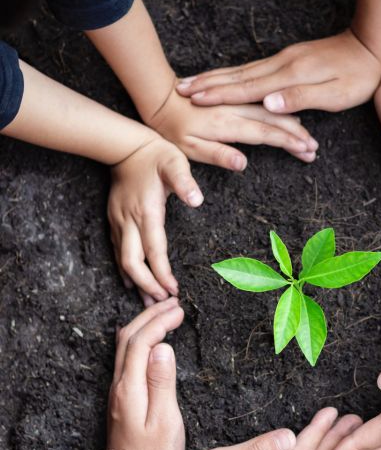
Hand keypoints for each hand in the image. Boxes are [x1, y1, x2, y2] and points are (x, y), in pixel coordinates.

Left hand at [101, 298, 185, 449]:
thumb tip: (163, 347)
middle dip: (150, 315)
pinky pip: (127, 356)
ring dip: (144, 324)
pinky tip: (150, 339)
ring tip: (165, 312)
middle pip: (129, 337)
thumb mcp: (165, 421)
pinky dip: (140, 338)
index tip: (180, 311)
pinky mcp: (122, 396)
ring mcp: (118, 390)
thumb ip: (162, 382)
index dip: (160, 322)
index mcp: (130, 387)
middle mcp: (119, 384)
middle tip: (173, 302)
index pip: (142, 341)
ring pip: (125, 345)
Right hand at [109, 136, 202, 305]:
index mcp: (147, 211)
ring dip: (135, 282)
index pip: (154, 250)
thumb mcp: (175, 162)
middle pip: (132, 262)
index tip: (173, 290)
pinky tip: (131, 282)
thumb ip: (185, 182)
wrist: (124, 146)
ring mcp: (118, 221)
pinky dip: (125, 270)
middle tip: (162, 302)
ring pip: (122, 260)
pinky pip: (117, 251)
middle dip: (147, 285)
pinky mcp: (113, 220)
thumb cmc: (155, 155)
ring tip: (148, 302)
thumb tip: (197, 200)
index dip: (162, 273)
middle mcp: (129, 220)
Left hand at [148, 87, 318, 168]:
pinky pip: (263, 105)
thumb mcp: (189, 149)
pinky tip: (291, 118)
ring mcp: (237, 104)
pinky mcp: (235, 100)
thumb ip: (217, 155)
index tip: (306, 151)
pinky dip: (280, 113)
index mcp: (227, 125)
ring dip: (293, 124)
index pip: (265, 133)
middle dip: (297, 135)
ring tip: (308, 138)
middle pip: (275, 121)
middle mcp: (236, 111)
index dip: (288, 142)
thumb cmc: (172, 129)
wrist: (160, 98)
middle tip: (314, 149)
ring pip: (272, 112)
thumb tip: (243, 163)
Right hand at [176, 29, 380, 113]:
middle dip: (208, 84)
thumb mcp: (334, 95)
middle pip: (237, 76)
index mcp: (289, 76)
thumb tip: (268, 104)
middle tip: (181, 89)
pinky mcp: (287, 59)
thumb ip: (299, 98)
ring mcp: (283, 60)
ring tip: (193, 82)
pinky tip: (225, 78)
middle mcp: (281, 65)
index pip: (247, 88)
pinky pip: (252, 68)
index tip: (195, 99)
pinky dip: (233, 74)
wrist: (370, 46)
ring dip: (216, 77)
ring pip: (242, 70)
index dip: (220, 95)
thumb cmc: (357, 77)